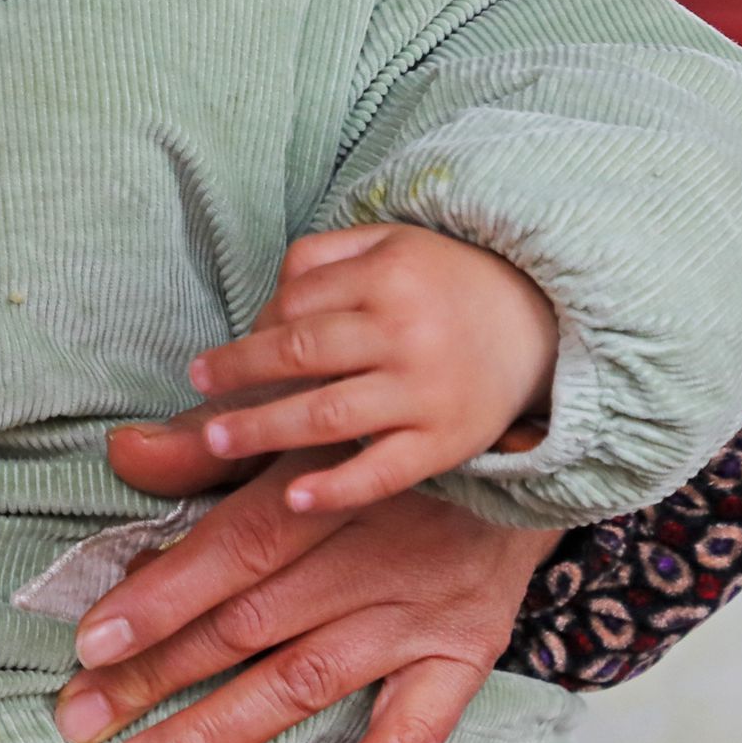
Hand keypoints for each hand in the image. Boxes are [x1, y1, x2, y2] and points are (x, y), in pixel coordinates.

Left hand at [65, 416, 556, 742]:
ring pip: (301, 683)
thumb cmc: (382, 438)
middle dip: (155, 675)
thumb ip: (208, 446)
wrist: (528, 448)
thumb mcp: (298, 421)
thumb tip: (122, 454)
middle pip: (248, 625)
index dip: (159, 595)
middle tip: (78, 718)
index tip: (90, 641)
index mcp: (321, 489)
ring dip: (214, 734)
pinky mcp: (463, 658)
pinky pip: (408, 739)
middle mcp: (370, 554)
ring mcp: (417, 614)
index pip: (231, 549)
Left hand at [185, 225, 557, 514]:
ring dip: (262, 429)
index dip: (254, 329)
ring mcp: (426, 393)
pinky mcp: (447, 443)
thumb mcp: (387, 244)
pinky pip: (385, 472)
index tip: (230, 351)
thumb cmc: (443, 283)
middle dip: (238, 372)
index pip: (295, 305)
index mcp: (386, 278)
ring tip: (216, 439)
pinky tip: (293, 498)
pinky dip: (337, 488)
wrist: (543, 324)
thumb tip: (260, 308)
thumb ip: (319, 259)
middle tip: (197, 386)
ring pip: (328, 414)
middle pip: (300, 354)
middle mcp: (404, 333)